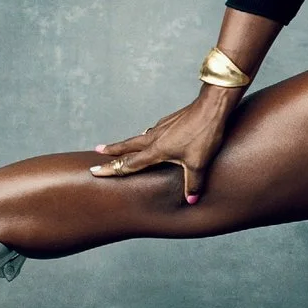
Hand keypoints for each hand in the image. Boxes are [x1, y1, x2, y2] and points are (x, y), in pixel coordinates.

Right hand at [88, 86, 239, 203]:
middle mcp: (155, 137)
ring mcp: (162, 127)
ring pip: (141, 136)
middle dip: (113, 150)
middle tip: (98, 151)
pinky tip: (153, 134)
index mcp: (156, 150)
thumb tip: (191, 200)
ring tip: (123, 146)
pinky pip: (154, 130)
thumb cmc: (204, 134)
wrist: (212, 106)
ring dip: (130, 142)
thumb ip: (193, 183)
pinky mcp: (171, 120)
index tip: (95, 170)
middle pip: (129, 145)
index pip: (129, 163)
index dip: (112, 169)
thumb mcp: (199, 163)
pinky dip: (148, 135)